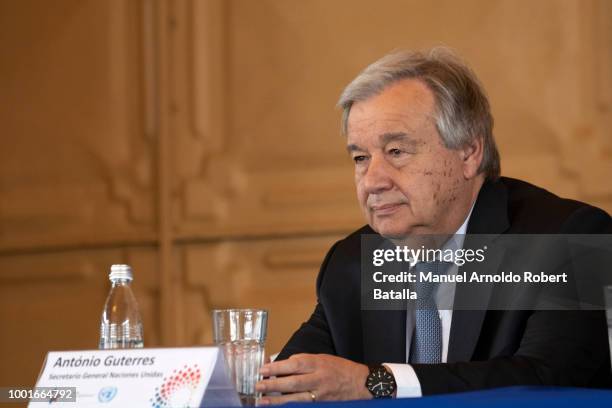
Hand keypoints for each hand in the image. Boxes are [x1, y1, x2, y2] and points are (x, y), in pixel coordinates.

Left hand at [255, 353, 370, 404]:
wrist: (362, 384)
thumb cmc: (340, 369)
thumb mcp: (323, 358)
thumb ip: (303, 361)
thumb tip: (282, 363)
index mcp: (318, 363)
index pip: (294, 364)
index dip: (277, 367)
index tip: (263, 369)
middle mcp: (319, 378)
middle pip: (292, 381)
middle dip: (272, 384)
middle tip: (257, 386)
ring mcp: (321, 394)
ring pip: (295, 398)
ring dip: (277, 400)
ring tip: (262, 401)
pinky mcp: (322, 405)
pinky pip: (303, 406)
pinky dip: (291, 407)